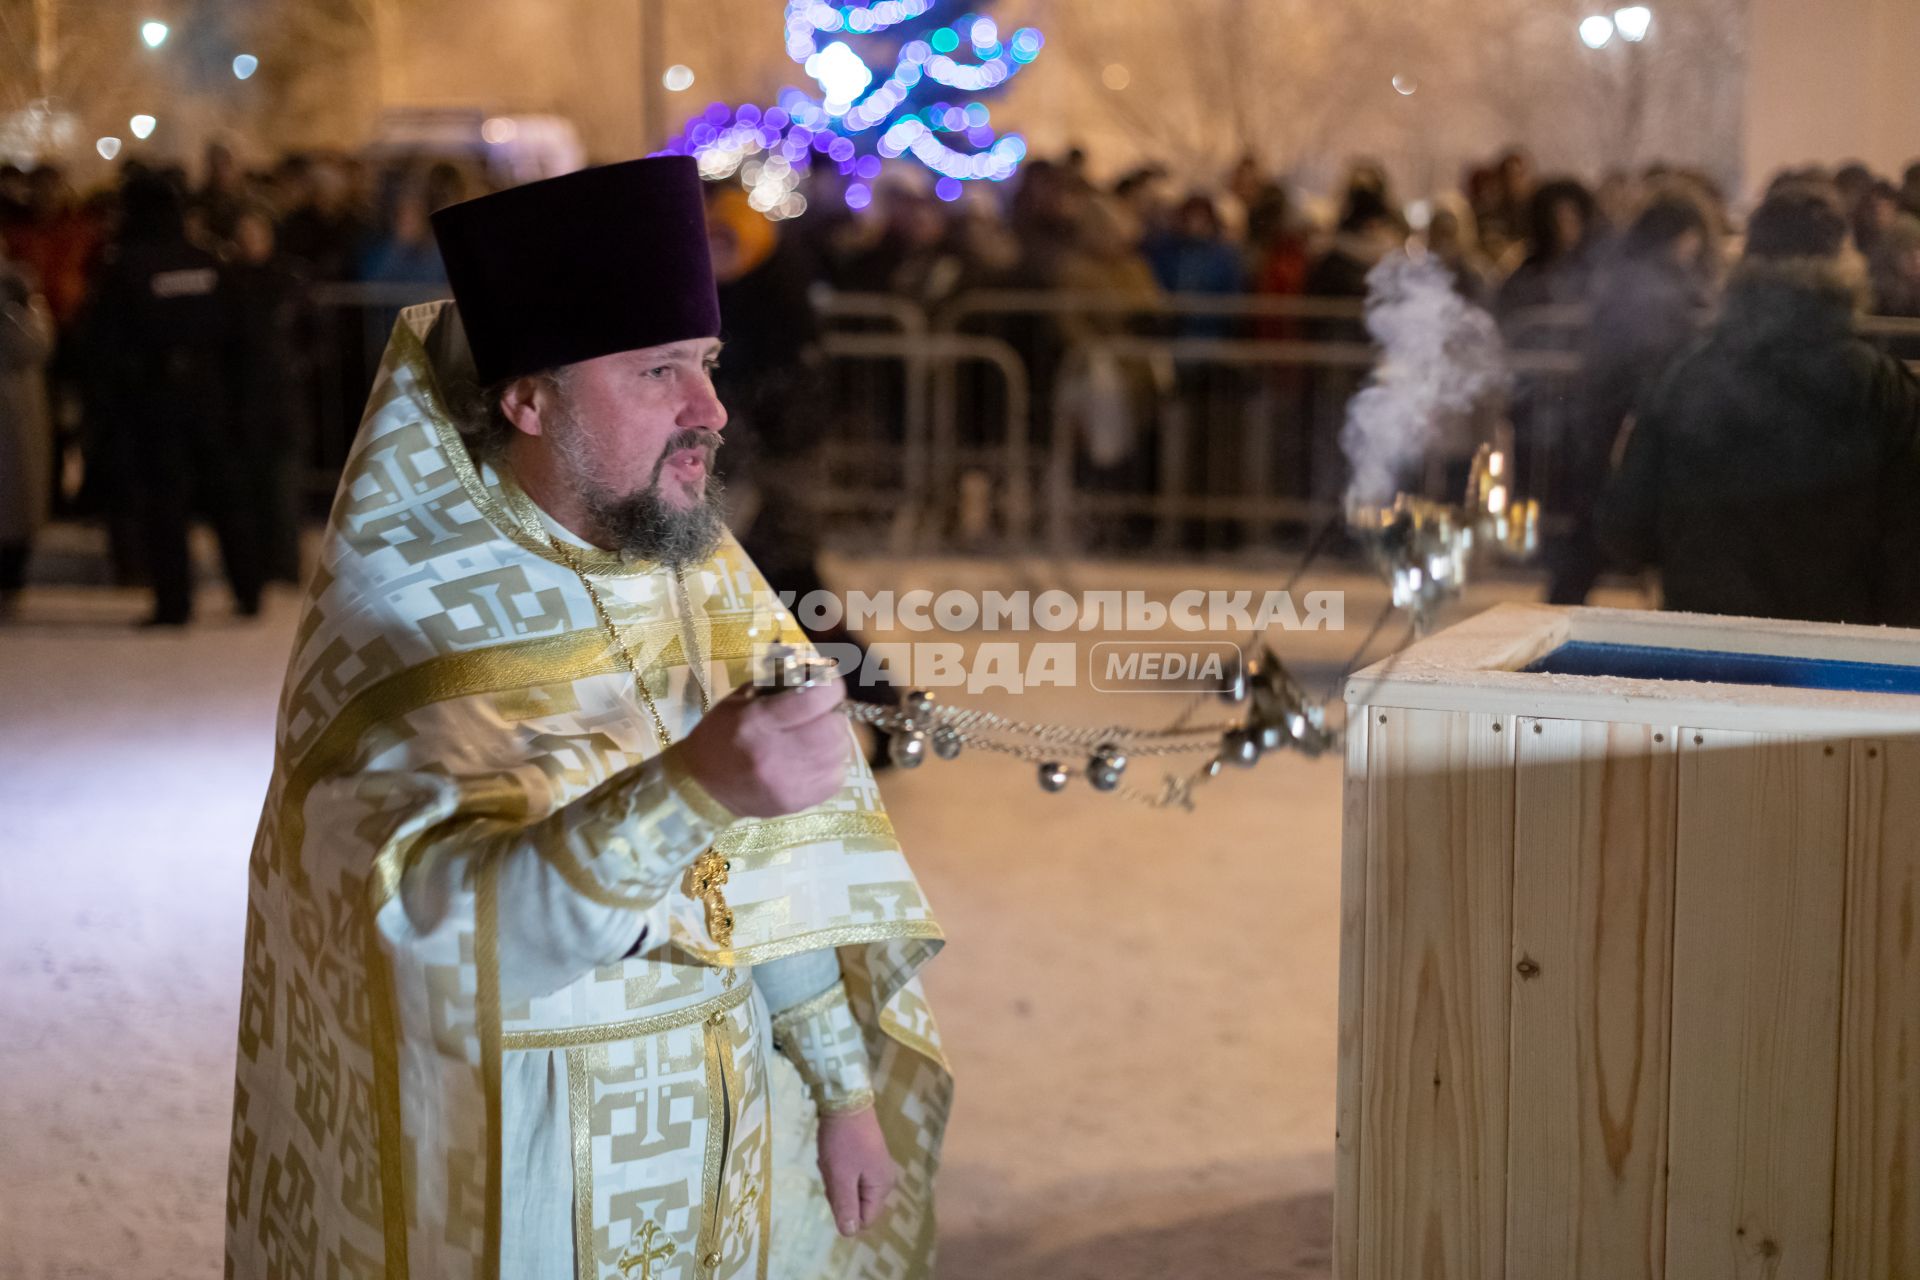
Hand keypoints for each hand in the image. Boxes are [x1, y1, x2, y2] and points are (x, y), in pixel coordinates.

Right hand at [675, 679, 850, 817]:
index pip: (814, 700)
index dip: (831, 687)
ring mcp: (788, 783)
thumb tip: (815, 673)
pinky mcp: (796, 802)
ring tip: (821, 735)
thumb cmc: (720, 734)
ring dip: (836, 739)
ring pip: (840, 755)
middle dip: (835, 715)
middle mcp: (776, 754)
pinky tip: (817, 759)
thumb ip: (778, 684)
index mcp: (759, 722)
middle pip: (833, 729)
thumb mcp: (740, 700)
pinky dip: (833, 765)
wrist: (702, 785)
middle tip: (825, 713)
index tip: (829, 685)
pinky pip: (836, 779)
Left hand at [816, 1105, 895, 1235]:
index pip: (864, 1220)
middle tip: (831, 1172)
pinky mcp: (867, 1156)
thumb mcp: (840, 1177)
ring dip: (836, 1179)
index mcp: (881, 1188)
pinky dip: (838, 1168)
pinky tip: (833, 1153)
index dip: (845, 1211)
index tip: (835, 1189)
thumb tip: (850, 1234)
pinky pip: (850, 1174)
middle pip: (856, 1205)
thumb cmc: (843, 1142)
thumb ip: (846, 1207)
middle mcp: (884, 1180)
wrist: (845, 1101)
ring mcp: (876, 1167)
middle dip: (839, 1193)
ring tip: (831, 1160)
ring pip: (851, 1189)